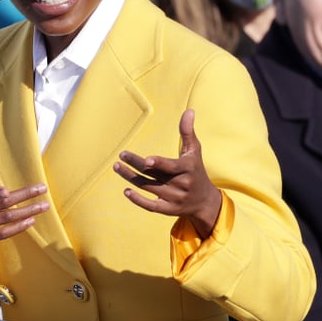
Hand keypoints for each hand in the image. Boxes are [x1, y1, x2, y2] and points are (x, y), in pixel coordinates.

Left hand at [114, 109, 222, 237]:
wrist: (205, 201)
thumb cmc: (196, 170)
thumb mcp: (194, 151)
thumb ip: (188, 132)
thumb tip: (189, 110)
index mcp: (188, 169)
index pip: (171, 167)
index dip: (159, 164)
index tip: (146, 160)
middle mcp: (181, 184)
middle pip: (154, 175)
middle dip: (136, 165)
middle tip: (122, 155)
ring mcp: (174, 198)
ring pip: (148, 187)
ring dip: (131, 178)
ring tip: (117, 167)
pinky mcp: (168, 210)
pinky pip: (151, 206)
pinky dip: (138, 200)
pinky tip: (126, 190)